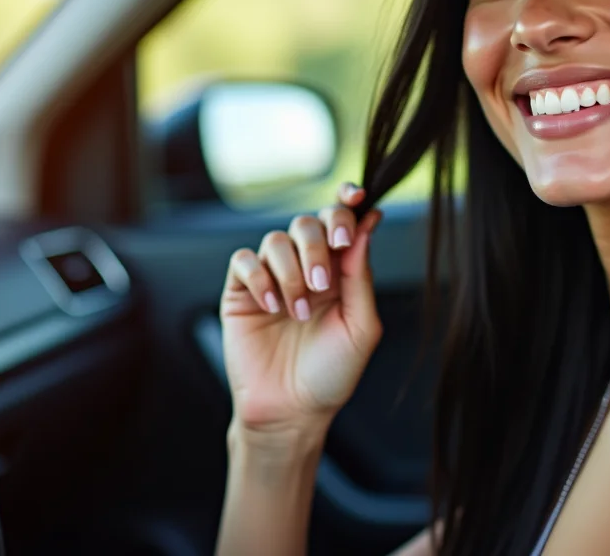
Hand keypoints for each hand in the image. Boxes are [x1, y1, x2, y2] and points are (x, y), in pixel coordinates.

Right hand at [220, 183, 382, 439]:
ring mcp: (272, 277)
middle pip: (308, 223)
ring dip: (291, 272)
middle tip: (322, 283)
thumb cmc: (331, 373)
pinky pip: (243, 260)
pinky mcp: (241, 291)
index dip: (346, 202)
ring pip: (276, 239)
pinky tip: (271, 306)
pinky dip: (259, 277)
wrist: (291, 411)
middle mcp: (306, 266)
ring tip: (298, 312)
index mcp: (340, 271)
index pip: (341, 222)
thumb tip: (368, 223)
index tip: (355, 197)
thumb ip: (362, 274)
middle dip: (317, 245)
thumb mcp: (361, 325)